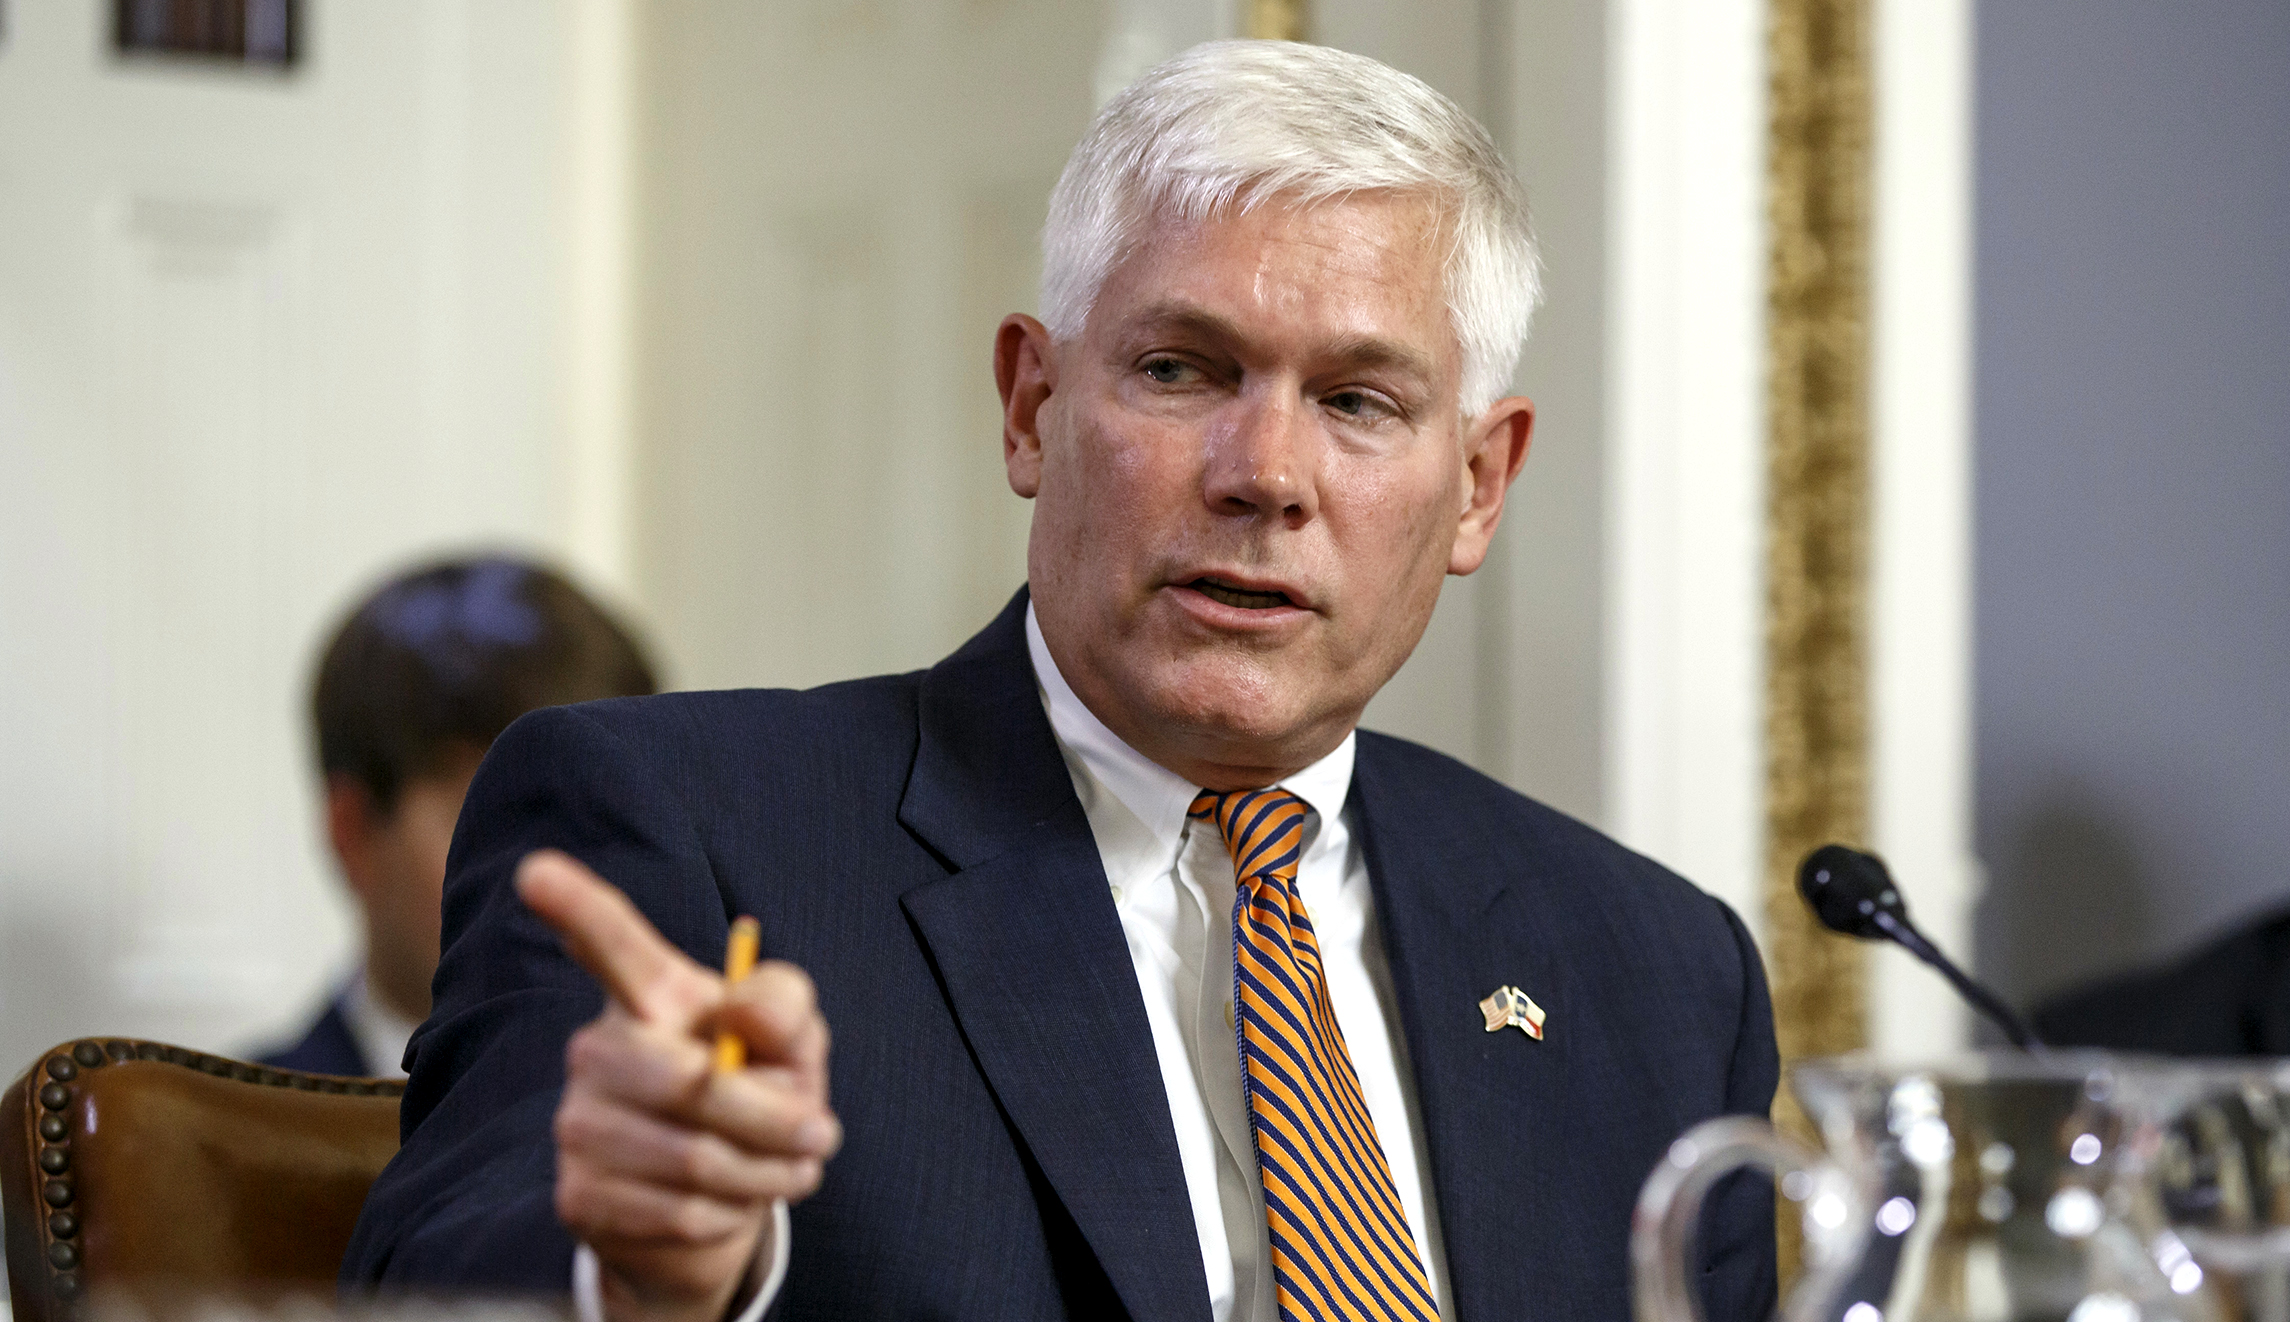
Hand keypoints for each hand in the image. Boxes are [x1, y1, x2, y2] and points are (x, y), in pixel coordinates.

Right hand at [517, 850, 839, 1321]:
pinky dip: (734, 1213)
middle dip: (774, 1118)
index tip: (536, 870)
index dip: (576, 905)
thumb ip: (784, 1006)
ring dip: (766, 1172)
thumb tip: (742, 1015)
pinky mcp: (579, 1196)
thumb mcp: (794, 1042)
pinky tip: (738, 1202)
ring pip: (694, 1157)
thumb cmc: (762, 1094)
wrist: (725, 1198)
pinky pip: (679, 1212)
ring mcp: (578, 1124)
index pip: (613, 943)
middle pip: (692, 1083)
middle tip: (820, 1132)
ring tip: (788, 1168)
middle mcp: (598, 1050)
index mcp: (652, 995)